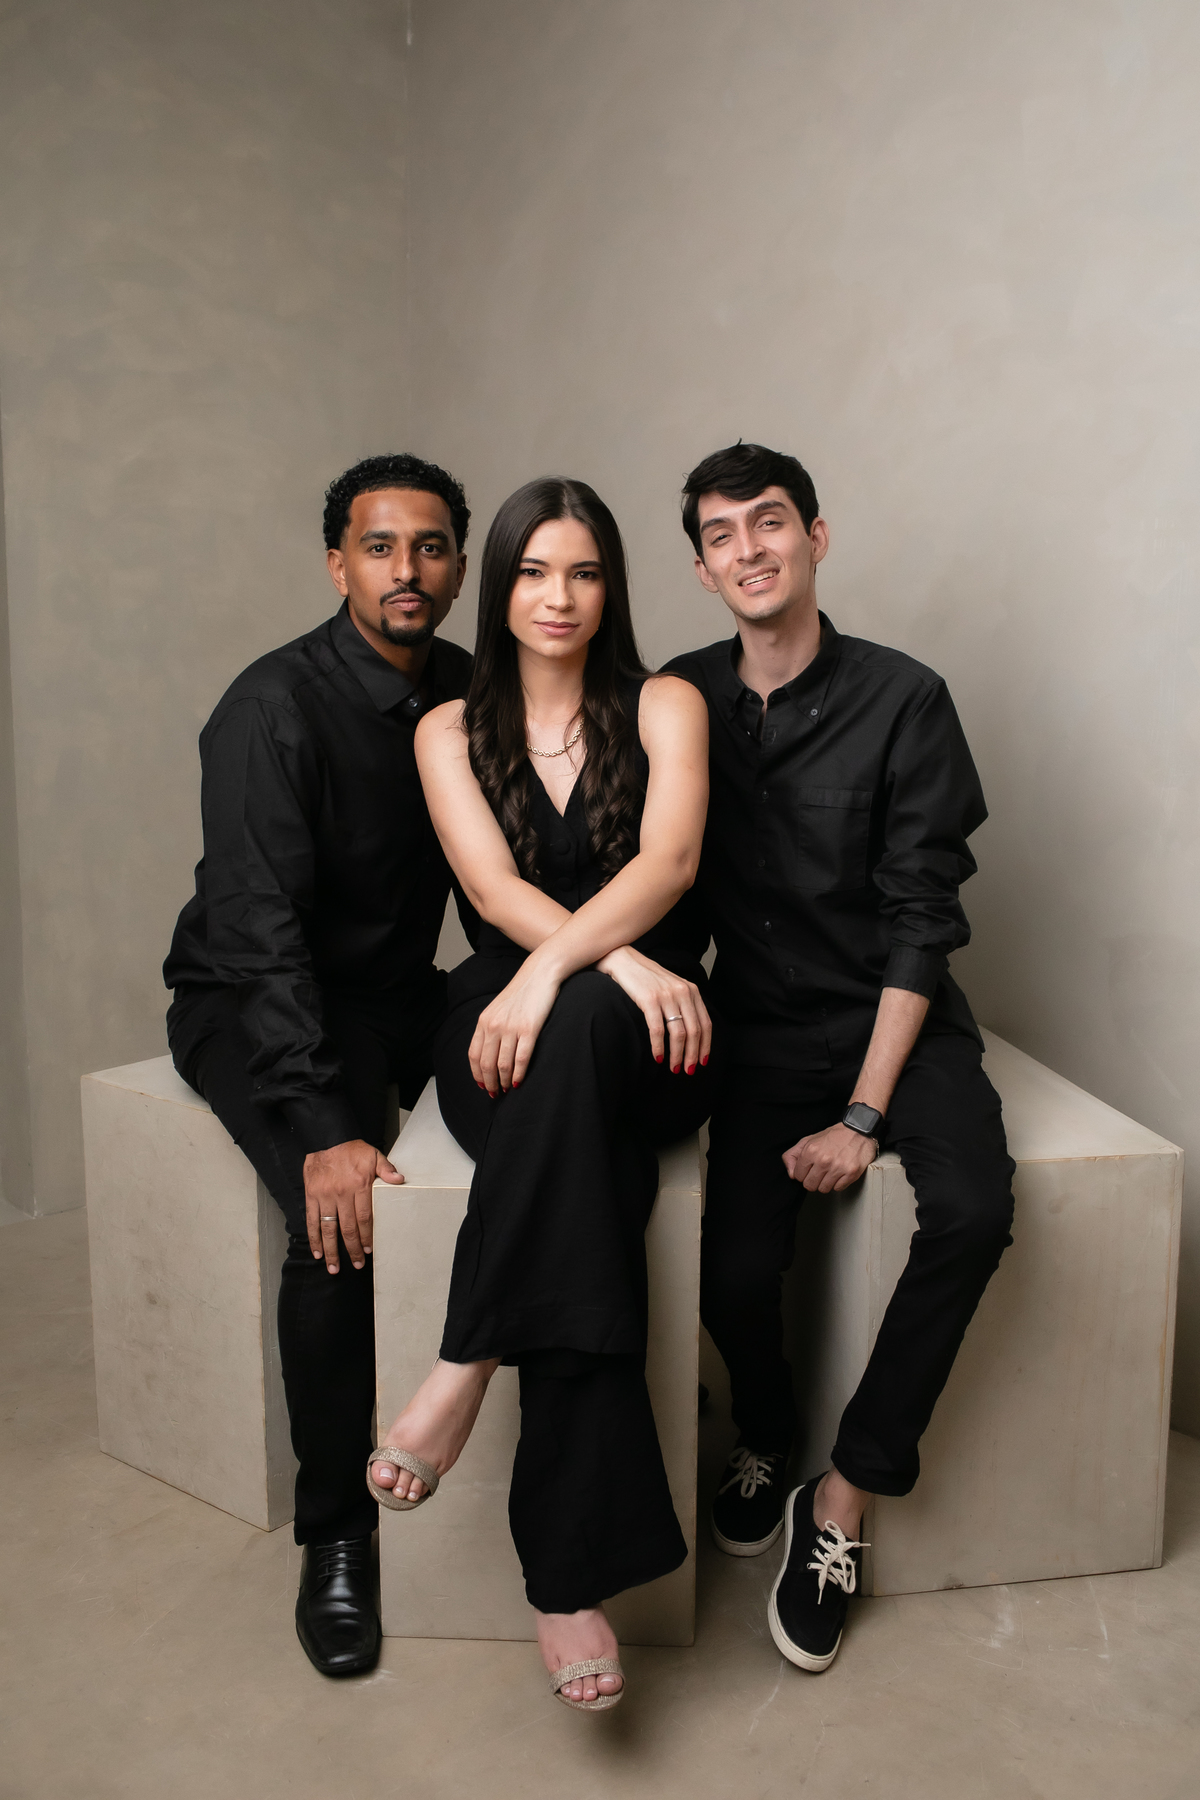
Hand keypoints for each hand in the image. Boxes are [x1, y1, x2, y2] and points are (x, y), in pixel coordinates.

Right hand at [304, 1139, 403, 1273]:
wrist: (326, 1138)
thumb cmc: (352, 1149)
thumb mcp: (374, 1155)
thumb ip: (386, 1169)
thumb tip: (399, 1180)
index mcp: (359, 1185)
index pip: (364, 1217)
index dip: (367, 1236)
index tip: (369, 1249)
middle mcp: (341, 1193)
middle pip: (348, 1228)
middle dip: (352, 1249)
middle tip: (357, 1264)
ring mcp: (324, 1196)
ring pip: (328, 1229)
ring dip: (332, 1250)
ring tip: (335, 1267)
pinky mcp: (311, 1196)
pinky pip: (312, 1221)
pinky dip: (314, 1238)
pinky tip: (318, 1252)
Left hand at [469, 961, 561, 1093]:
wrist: (539, 973)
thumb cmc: (522, 992)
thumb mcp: (498, 1008)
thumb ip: (491, 1027)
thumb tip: (489, 1053)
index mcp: (484, 1021)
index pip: (474, 1055)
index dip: (477, 1074)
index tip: (482, 1085)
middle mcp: (494, 1025)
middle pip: (486, 1064)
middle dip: (489, 1083)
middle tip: (495, 1093)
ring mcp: (511, 1028)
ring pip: (502, 1065)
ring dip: (504, 1082)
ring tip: (508, 1089)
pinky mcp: (529, 1029)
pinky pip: (521, 1059)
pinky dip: (519, 1074)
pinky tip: (519, 1081)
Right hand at [594, 945, 710, 1072]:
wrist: (623, 960)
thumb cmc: (646, 978)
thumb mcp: (671, 987)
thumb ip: (683, 1004)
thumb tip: (691, 1033)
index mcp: (691, 990)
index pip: (705, 1023)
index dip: (706, 1045)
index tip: (702, 1062)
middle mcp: (683, 992)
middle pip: (695, 1031)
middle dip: (693, 1055)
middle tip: (688, 1070)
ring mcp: (666, 996)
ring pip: (679, 1033)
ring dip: (678, 1055)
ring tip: (674, 1068)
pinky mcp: (649, 1000)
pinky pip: (658, 1030)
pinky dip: (659, 1047)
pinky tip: (658, 1057)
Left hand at [782, 1122, 876, 1193]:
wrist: (859, 1130)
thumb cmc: (834, 1136)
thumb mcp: (809, 1140)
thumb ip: (793, 1155)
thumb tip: (791, 1174)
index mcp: (811, 1151)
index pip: (798, 1176)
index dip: (804, 1173)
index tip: (810, 1168)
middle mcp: (823, 1160)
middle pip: (809, 1185)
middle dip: (813, 1180)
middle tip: (820, 1172)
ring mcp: (838, 1167)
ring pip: (824, 1189)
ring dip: (826, 1182)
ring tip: (831, 1171)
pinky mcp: (851, 1173)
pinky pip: (838, 1188)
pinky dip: (839, 1183)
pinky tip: (841, 1173)